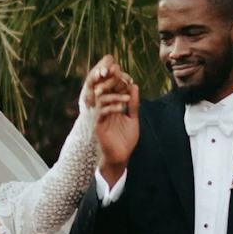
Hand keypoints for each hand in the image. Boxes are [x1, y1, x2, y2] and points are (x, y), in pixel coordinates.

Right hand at [88, 55, 139, 177]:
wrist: (120, 157)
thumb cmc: (126, 139)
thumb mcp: (132, 119)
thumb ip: (133, 104)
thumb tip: (134, 85)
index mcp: (113, 106)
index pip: (113, 89)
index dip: (118, 81)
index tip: (127, 76)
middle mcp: (105, 109)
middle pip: (105, 90)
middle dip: (112, 83)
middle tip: (122, 79)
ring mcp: (101, 117)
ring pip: (102, 99)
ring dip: (114, 96)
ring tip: (126, 99)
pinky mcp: (98, 125)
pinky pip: (102, 112)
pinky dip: (111, 108)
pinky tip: (121, 108)